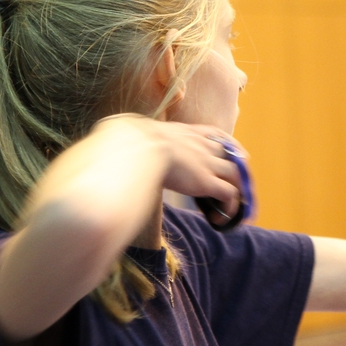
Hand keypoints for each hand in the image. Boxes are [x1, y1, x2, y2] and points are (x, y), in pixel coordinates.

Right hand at [92, 114, 245, 216]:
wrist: (134, 146)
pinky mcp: (207, 182)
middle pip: (232, 154)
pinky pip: (230, 195)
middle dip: (238, 170)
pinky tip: (221, 218)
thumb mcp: (127, 127)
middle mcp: (201, 145)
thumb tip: (106, 130)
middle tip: (236, 185)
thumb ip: (123, 130)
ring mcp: (206, 163)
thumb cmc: (123, 138)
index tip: (232, 153)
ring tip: (231, 207)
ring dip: (238, 190)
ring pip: (237, 175)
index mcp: (184, 132)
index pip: (214, 134)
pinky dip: (230, 207)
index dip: (226, 146)